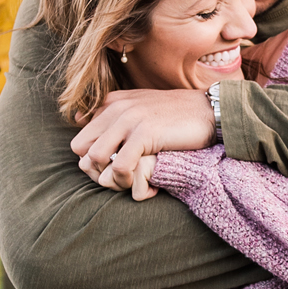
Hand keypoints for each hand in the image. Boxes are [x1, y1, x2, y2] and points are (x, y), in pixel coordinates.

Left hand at [70, 87, 213, 193]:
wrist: (209, 111)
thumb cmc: (177, 115)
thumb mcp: (139, 106)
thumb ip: (112, 113)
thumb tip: (78, 119)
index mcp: (111, 103)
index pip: (80, 140)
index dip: (92, 163)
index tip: (114, 171)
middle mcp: (116, 109)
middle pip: (81, 150)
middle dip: (96, 171)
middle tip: (120, 181)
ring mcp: (129, 120)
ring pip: (95, 158)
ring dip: (111, 179)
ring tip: (131, 184)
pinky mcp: (144, 133)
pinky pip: (119, 166)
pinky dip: (127, 181)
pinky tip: (146, 185)